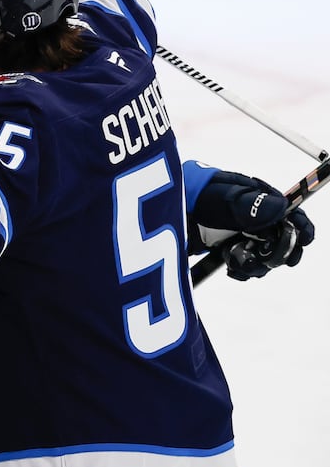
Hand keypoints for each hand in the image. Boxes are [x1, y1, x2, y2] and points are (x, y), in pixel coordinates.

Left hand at [189, 170, 314, 279]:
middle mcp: (253, 217)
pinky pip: (246, 263)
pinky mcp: (227, 248)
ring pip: (265, 255)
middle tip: (267, 259)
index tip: (304, 239)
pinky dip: (243, 269)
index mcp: (257, 198)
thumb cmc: (191, 197)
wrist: (162, 213)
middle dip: (278, 252)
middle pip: (282, 239)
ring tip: (240, 262)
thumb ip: (252, 204)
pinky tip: (232, 267)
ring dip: (258, 264)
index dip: (301, 226)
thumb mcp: (222, 198)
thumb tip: (282, 208)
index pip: (290, 213)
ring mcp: (241, 233)